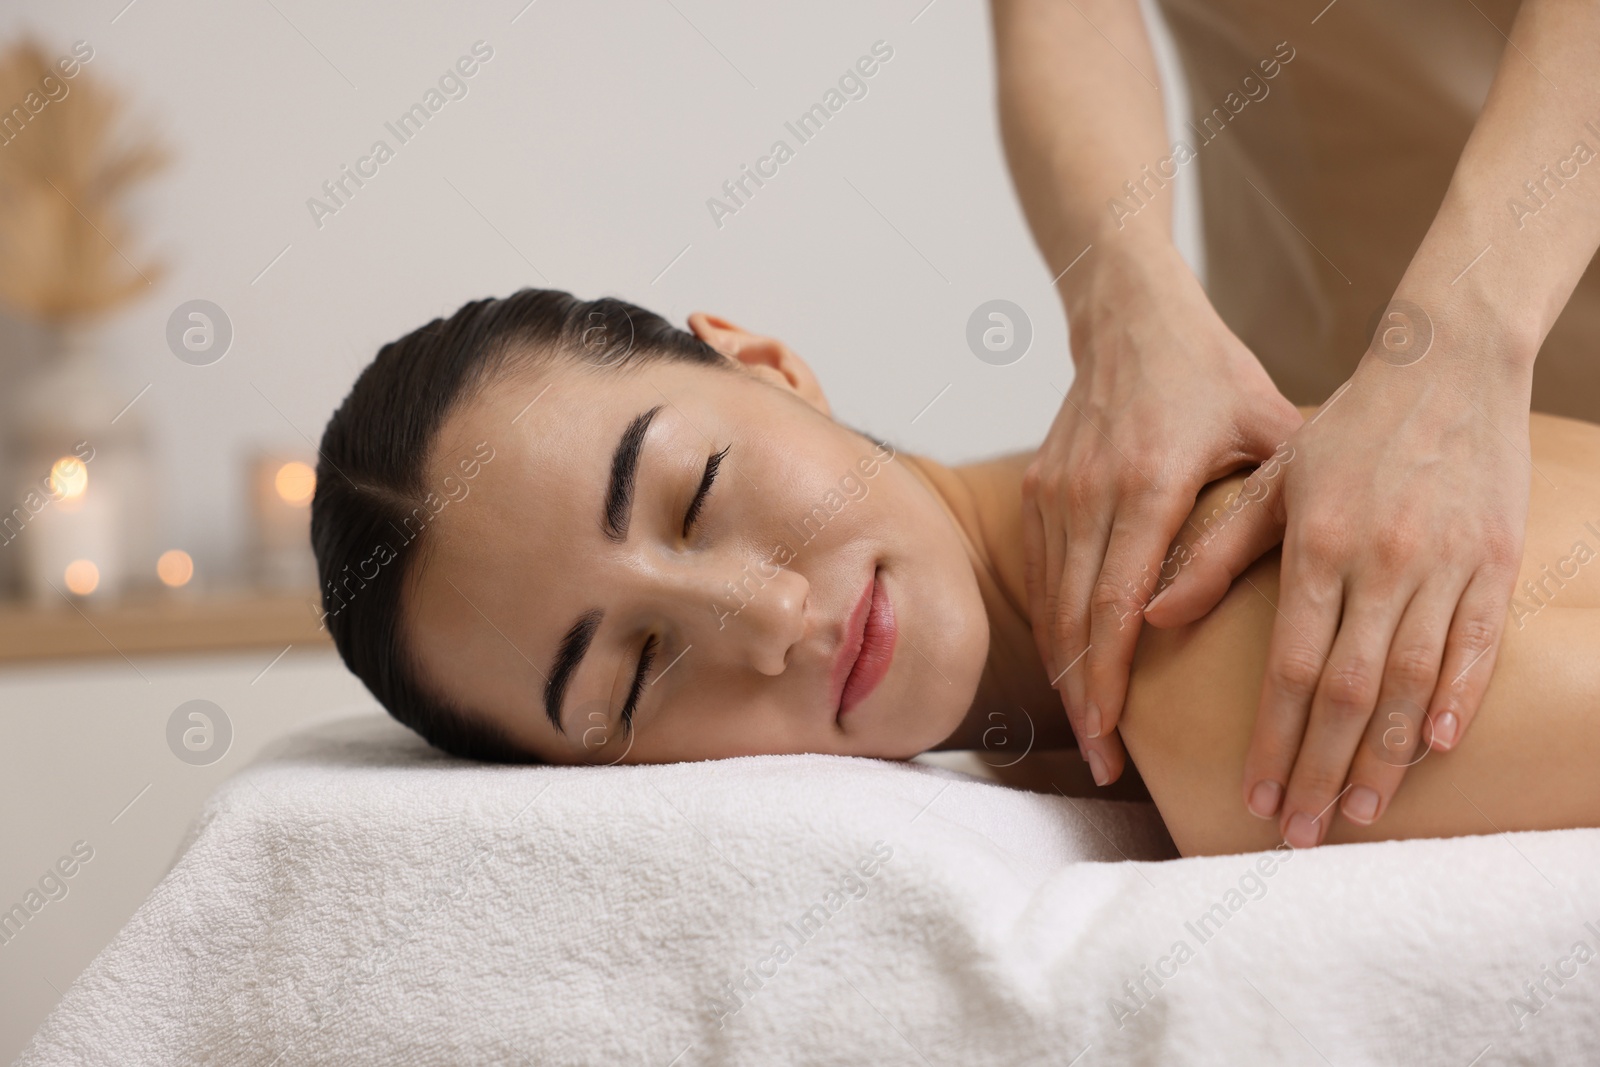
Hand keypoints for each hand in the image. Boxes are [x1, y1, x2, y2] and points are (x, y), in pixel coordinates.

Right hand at [1022, 242, 1302, 786]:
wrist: (1128, 317)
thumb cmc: (1208, 371)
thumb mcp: (1264, 424)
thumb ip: (1283, 499)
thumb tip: (1332, 573)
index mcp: (1149, 482)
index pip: (1118, 603)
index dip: (1113, 679)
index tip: (1119, 738)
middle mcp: (1092, 492)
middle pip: (1076, 619)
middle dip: (1087, 698)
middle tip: (1104, 762)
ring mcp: (1057, 491)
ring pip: (1050, 601)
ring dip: (1066, 671)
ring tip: (1090, 731)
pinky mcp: (1040, 488)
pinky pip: (1042, 572)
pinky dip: (1054, 627)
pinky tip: (1073, 667)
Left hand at [1145, 302, 1533, 845]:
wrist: (1447, 364)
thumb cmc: (1346, 430)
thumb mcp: (1270, 480)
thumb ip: (1214, 553)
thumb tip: (1150, 617)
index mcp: (1317, 546)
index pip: (1290, 667)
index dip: (1273, 741)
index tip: (1254, 796)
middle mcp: (1380, 562)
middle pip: (1348, 692)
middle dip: (1321, 771)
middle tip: (1300, 834)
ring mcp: (1444, 563)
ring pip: (1413, 682)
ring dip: (1386, 758)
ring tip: (1361, 815)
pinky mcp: (1494, 559)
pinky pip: (1477, 645)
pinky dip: (1458, 700)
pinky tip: (1435, 750)